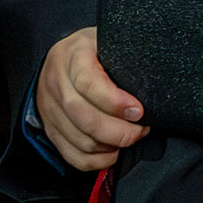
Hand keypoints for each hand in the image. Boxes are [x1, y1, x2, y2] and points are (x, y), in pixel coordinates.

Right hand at [33, 26, 147, 170]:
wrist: (62, 59)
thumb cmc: (94, 52)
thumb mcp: (108, 41)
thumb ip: (125, 55)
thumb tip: (153, 82)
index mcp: (72, 55)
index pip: (87, 82)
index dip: (114, 101)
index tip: (138, 110)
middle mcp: (55, 82)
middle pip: (82, 116)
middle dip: (118, 130)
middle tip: (141, 129)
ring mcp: (49, 108)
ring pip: (80, 140)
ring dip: (110, 145)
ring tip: (130, 136)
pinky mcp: (51, 129)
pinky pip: (73, 155)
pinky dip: (97, 160)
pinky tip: (112, 150)